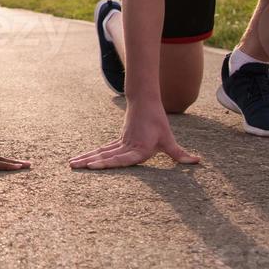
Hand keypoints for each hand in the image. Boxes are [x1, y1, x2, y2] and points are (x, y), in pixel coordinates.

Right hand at [69, 105, 199, 169]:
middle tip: (73, 167)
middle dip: (88, 162)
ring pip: (101, 152)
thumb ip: (179, 154)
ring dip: (86, 158)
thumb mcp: (169, 139)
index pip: (121, 159)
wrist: (145, 102)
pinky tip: (83, 160)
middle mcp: (127, 147)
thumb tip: (196, 162)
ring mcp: (120, 143)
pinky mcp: (118, 141)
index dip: (107, 163)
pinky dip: (92, 155)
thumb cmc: (158, 122)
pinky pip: (103, 150)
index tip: (92, 165)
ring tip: (71, 164)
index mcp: (138, 149)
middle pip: (105, 155)